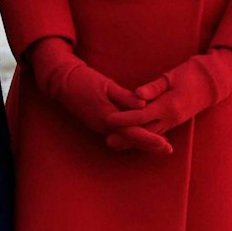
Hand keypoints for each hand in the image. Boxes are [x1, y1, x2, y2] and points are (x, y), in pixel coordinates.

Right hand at [27, 39, 168, 152]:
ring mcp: (101, 126)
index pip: (132, 132)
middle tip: (168, 150)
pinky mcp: (99, 123)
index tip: (165, 144)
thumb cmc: (85, 80)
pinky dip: (132, 136)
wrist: (63, 83)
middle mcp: (104, 126)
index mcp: (107, 116)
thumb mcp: (107, 85)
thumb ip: (125, 96)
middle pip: (131, 139)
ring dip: (142, 142)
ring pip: (125, 138)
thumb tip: (143, 104)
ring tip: (161, 145)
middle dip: (149, 146)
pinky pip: (119, 133)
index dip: (149, 139)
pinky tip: (142, 135)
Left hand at [106, 49, 231, 137]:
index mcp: (169, 105)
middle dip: (126, 136)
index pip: (142, 115)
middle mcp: (171, 118)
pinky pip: (156, 133)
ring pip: (150, 135)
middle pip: (145, 131)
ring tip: (114, 143)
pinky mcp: (173, 123)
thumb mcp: (171, 77)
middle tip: (107, 140)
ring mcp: (173, 122)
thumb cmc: (190, 74)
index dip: (125, 118)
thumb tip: (137, 95)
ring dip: (133, 140)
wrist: (211, 83)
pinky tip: (131, 139)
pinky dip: (143, 137)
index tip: (108, 119)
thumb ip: (153, 87)